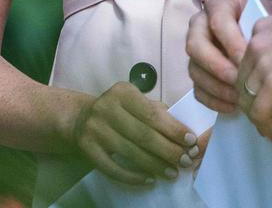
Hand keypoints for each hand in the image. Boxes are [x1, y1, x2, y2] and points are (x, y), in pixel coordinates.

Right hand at [70, 82, 201, 185]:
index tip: (190, 141)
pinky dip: (133, 177)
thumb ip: (156, 111)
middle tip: (185, 161)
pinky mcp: (87, 149)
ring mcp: (95, 129)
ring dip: (155, 165)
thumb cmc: (118, 110)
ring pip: (130, 152)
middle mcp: (107, 108)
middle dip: (168, 149)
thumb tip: (183, 132)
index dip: (173, 129)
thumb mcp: (134, 102)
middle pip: (143, 134)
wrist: (80, 119)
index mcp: (123, 92)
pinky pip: (113, 168)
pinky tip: (149, 180)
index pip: (153, 114)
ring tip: (172, 173)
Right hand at [186, 0, 271, 112]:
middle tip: (239, 79)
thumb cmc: (269, 22)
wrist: (268, 32)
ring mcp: (196, 50)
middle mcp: (200, 24)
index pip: (217, 19)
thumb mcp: (270, 16)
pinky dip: (214, 100)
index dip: (231, 41)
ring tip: (241, 97)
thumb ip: (263, 28)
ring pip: (195, 70)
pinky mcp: (198, 72)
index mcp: (219, 3)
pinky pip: (198, 89)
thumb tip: (261, 53)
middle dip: (217, 65)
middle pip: (195, 45)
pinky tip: (234, 106)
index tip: (249, 58)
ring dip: (217, 87)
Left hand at [237, 10, 271, 140]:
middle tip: (264, 115)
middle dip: (251, 101)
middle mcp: (256, 44)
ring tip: (271, 126)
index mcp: (261, 27)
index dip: (252, 81)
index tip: (261, 94)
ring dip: (258, 117)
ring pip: (247, 99)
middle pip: (242, 81)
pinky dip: (267, 126)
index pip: (245, 60)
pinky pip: (260, 113)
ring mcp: (262, 64)